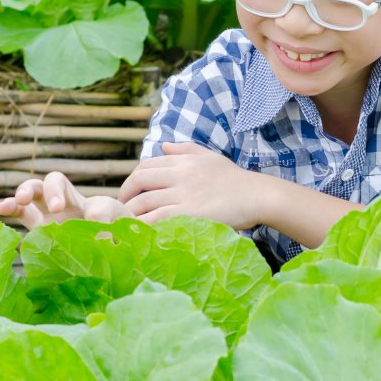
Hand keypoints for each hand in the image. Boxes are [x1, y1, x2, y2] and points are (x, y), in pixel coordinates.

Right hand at [0, 172, 131, 229]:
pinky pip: (26, 232)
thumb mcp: (116, 215)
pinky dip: (13, 227)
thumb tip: (94, 234)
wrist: (122, 244)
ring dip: (13, 203)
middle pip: (35, 189)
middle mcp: (56, 208)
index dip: (52, 190)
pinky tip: (1, 227)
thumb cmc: (117, 223)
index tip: (57, 208)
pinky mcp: (43, 242)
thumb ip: (104, 217)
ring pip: (24, 207)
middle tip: (24, 199)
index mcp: (73, 197)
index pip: (57, 182)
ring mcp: (47, 225)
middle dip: (27, 190)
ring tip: (2, 207)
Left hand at [119, 142, 266, 228]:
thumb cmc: (235, 179)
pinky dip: (145, 226)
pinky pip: (158, 219)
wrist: (257, 196)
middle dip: (125, 196)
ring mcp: (185, 194)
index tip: (128, 195)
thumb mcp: (210, 157)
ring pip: (145, 202)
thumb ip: (185, 150)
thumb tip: (164, 146)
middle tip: (122, 210)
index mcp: (183, 161)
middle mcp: (181, 174)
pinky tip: (141, 233)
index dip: (131, 181)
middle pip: (140, 181)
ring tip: (128, 225)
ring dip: (132, 214)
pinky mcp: (190, 214)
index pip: (145, 166)